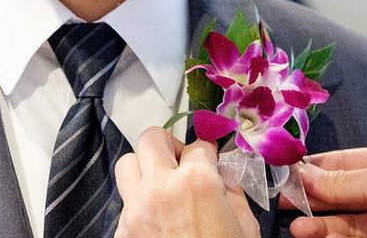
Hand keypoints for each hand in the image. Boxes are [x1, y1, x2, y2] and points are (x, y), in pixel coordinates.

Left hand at [114, 126, 258, 237]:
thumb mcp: (245, 229)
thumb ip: (233, 194)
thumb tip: (225, 177)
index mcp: (197, 183)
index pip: (198, 145)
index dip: (207, 151)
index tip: (209, 157)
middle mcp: (160, 189)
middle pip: (150, 138)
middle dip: (167, 145)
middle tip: (180, 160)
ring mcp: (135, 210)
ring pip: (127, 164)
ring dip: (144, 168)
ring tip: (162, 184)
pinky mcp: (122, 232)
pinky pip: (124, 204)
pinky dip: (138, 205)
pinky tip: (157, 220)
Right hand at [287, 145, 366, 237]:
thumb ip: (340, 180)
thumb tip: (302, 174)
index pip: (348, 161)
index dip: (318, 166)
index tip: (288, 171)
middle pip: (341, 190)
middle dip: (313, 195)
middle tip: (283, 198)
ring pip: (342, 219)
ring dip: (317, 222)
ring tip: (296, 226)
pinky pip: (349, 237)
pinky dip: (328, 236)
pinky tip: (313, 234)